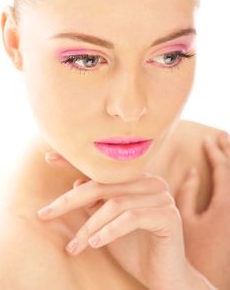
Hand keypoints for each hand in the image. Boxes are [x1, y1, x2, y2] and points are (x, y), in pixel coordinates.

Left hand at [38, 153, 216, 289]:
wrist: (164, 276)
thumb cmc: (133, 248)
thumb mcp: (107, 224)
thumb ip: (96, 204)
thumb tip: (76, 183)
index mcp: (137, 179)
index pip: (104, 168)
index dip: (75, 161)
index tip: (49, 159)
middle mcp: (151, 182)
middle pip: (104, 185)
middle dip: (70, 200)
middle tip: (45, 214)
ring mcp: (161, 196)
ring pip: (115, 204)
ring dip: (89, 226)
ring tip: (73, 247)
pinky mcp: (168, 215)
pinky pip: (131, 219)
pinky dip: (109, 231)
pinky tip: (94, 244)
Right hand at [176, 130, 229, 289]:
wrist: (210, 278)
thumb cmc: (195, 250)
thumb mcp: (185, 220)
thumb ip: (187, 193)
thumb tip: (192, 172)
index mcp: (225, 203)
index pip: (223, 169)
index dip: (213, 152)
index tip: (206, 140)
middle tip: (222, 135)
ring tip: (229, 147)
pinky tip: (229, 176)